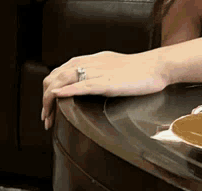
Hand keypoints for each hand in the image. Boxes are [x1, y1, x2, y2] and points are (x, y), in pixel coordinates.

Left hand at [41, 50, 168, 129]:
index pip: (57, 73)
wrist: (156, 67)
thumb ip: (93, 76)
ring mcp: (97, 72)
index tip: (47, 110)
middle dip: (44, 100)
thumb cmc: (137, 72)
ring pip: (64, 81)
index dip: (47, 92)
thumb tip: (79, 89)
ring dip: (50, 101)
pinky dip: (67, 90)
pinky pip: (82, 84)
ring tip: (48, 118)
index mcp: (88, 61)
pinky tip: (58, 97)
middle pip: (54, 78)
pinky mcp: (106, 82)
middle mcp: (89, 63)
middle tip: (46, 119)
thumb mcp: (108, 71)